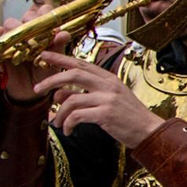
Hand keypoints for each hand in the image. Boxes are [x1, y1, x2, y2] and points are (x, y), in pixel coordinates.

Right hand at [0, 19, 71, 102]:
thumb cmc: (44, 72)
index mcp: (43, 31)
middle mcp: (27, 31)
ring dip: (15, 27)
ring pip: (9, 23)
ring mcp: (12, 38)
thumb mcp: (54, 60)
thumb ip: (58, 46)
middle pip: (27, 16)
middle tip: (36, 30)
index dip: (46, 13)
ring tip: (19, 38)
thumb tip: (64, 33)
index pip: (43, 12)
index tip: (51, 23)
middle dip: (32, 20)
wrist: (30, 91)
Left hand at [33, 51, 163, 148]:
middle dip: (51, 80)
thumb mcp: (107, 101)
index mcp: (109, 79)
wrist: (149, 131)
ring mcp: (107, 99)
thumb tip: (57, 94)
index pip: (81, 64)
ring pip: (71, 99)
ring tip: (57, 123)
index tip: (44, 55)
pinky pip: (77, 116)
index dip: (61, 58)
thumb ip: (83, 95)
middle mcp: (108, 85)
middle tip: (37, 89)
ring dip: (59, 113)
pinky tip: (68, 130)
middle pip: (73, 75)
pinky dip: (68, 124)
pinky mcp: (106, 114)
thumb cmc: (128, 117)